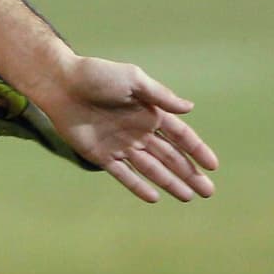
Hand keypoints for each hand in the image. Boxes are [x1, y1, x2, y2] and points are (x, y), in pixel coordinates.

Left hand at [34, 57, 216, 203]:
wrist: (60, 84)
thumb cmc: (97, 76)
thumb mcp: (133, 80)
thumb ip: (161, 96)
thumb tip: (190, 108)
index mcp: (149, 113)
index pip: (180, 136)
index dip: (197, 150)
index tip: (214, 166)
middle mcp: (138, 132)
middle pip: (170, 157)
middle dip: (190, 173)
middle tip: (209, 192)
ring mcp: (120, 145)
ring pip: (151, 169)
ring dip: (170, 182)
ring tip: (189, 197)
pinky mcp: (100, 155)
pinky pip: (123, 174)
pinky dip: (138, 186)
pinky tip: (155, 197)